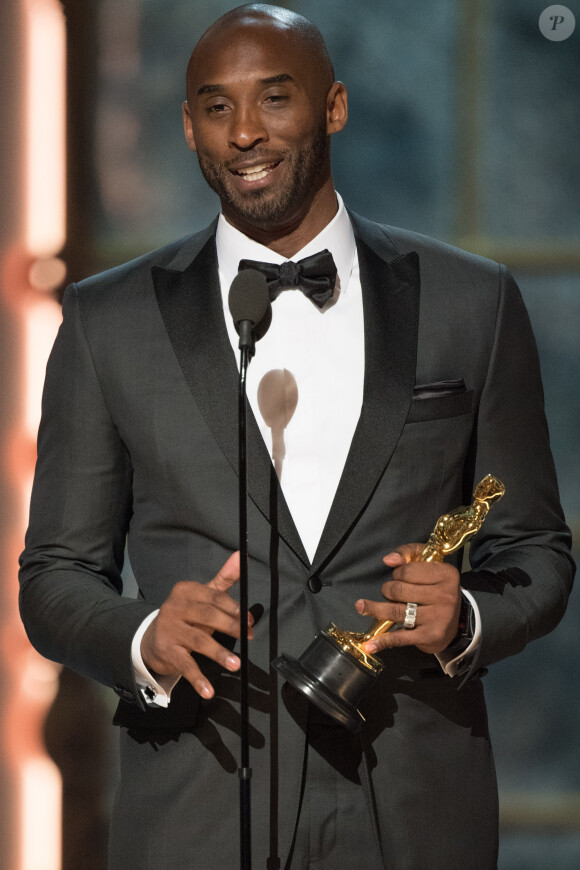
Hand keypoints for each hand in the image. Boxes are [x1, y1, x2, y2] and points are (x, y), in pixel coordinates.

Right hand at [141, 551, 252, 698]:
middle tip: (248, 637)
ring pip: (199, 640)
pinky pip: (185, 665)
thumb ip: (223, 579)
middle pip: (209, 616)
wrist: (152, 639)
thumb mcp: (202, 595)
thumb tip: (242, 555)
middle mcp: (175, 607)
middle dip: (231, 626)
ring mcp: (170, 629)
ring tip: (236, 664)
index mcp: (186, 590)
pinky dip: (198, 679)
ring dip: (219, 652)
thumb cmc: (186, 615)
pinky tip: (209, 691)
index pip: (215, 597)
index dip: (235, 609)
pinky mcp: (166, 651)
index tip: (249, 621)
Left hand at [354, 543, 461, 654]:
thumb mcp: (429, 564)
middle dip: (388, 590)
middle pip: (399, 590)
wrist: (455, 622)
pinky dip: (383, 641)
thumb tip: (388, 560)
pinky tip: (370, 645)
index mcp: (446, 574)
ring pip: (396, 611)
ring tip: (362, 607)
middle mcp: (445, 596)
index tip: (399, 577)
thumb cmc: (437, 589)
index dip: (397, 573)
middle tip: (390, 592)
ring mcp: (438, 617)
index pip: (408, 570)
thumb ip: (409, 553)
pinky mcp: (430, 636)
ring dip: (376, 609)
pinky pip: (400, 638)